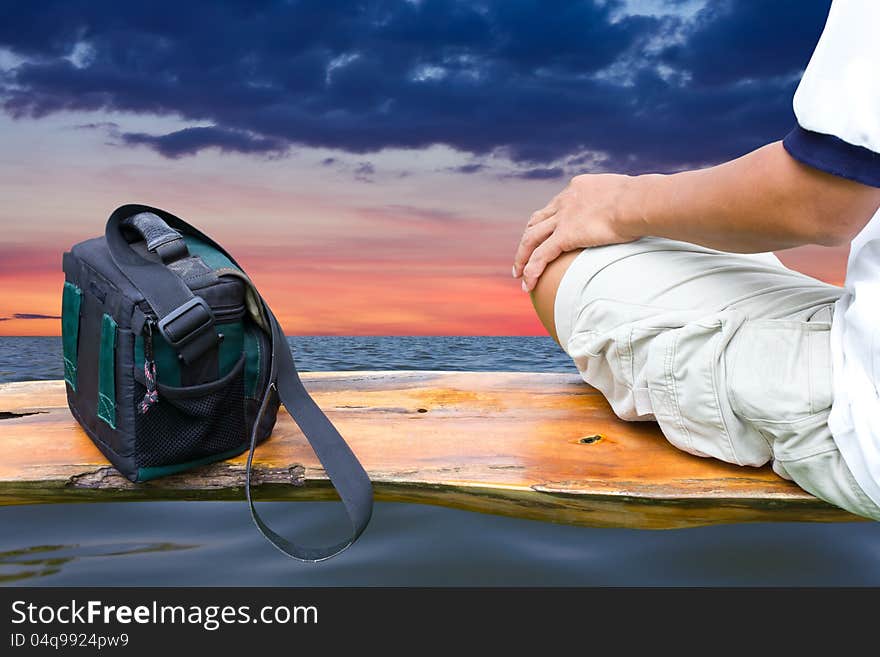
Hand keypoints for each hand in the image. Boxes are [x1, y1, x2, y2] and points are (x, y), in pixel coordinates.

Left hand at [512, 173, 638, 290]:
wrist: (638, 201)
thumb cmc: (644, 200)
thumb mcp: (629, 197)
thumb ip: (625, 205)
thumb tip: (639, 213)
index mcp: (579, 187)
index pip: (557, 204)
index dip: (549, 219)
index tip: (547, 231)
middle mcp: (565, 200)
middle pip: (537, 221)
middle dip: (528, 238)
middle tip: (524, 253)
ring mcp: (563, 218)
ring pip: (531, 239)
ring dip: (522, 257)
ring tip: (518, 273)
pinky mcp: (565, 235)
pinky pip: (541, 256)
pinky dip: (531, 270)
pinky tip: (527, 284)